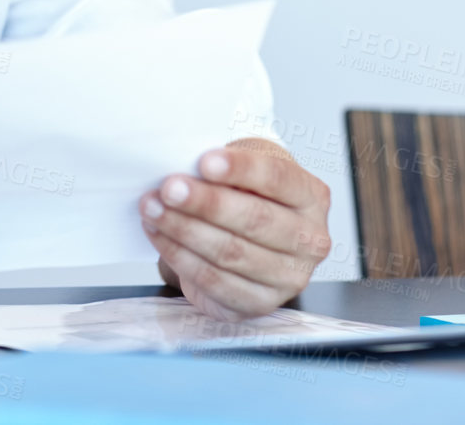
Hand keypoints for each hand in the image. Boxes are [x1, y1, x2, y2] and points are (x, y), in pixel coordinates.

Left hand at [139, 138, 331, 320]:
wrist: (251, 236)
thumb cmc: (249, 194)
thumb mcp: (249, 166)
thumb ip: (229, 163)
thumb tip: (189, 165)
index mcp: (311, 197)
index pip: (278, 178)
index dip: (240, 169)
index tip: (203, 161)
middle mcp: (310, 240)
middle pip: (255, 220)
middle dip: (205, 203)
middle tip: (168, 188)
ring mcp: (289, 277)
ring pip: (231, 252)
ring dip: (184, 229)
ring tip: (153, 209)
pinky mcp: (260, 303)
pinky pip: (215, 280)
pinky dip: (180, 256)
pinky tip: (160, 235)